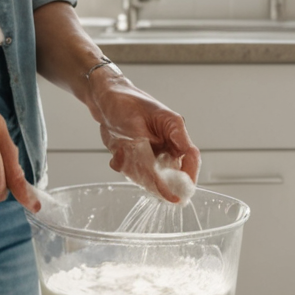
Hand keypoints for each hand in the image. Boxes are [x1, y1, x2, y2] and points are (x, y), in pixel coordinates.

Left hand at [90, 76, 200, 202]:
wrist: (104, 99)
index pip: (191, 157)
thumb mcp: (143, 123)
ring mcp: (153, 151)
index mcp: (174, 130)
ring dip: (136, 171)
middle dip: (157, 180)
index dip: (188, 177)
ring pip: (152, 175)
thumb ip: (156, 149)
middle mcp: (166, 142)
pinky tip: (117, 152)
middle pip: (172, 172)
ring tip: (123, 152)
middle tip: (143, 174)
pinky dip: (124, 166)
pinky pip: (134, 171)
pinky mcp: (138, 157)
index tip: (180, 195)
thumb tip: (169, 169)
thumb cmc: (125, 102)